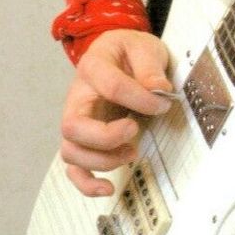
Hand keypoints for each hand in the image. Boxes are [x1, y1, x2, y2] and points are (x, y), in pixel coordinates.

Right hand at [59, 28, 171, 197]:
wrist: (118, 53)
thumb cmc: (129, 51)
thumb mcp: (144, 46)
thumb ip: (150, 68)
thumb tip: (159, 91)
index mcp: (93, 66)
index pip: (110, 86)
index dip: (140, 99)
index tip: (163, 104)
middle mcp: (77, 96)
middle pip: (73, 126)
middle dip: (105, 137)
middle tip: (134, 130)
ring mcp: (77, 120)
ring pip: (71, 151)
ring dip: (102, 160)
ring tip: (132, 152)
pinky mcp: (83, 139)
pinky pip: (74, 168)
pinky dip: (87, 183)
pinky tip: (108, 188)